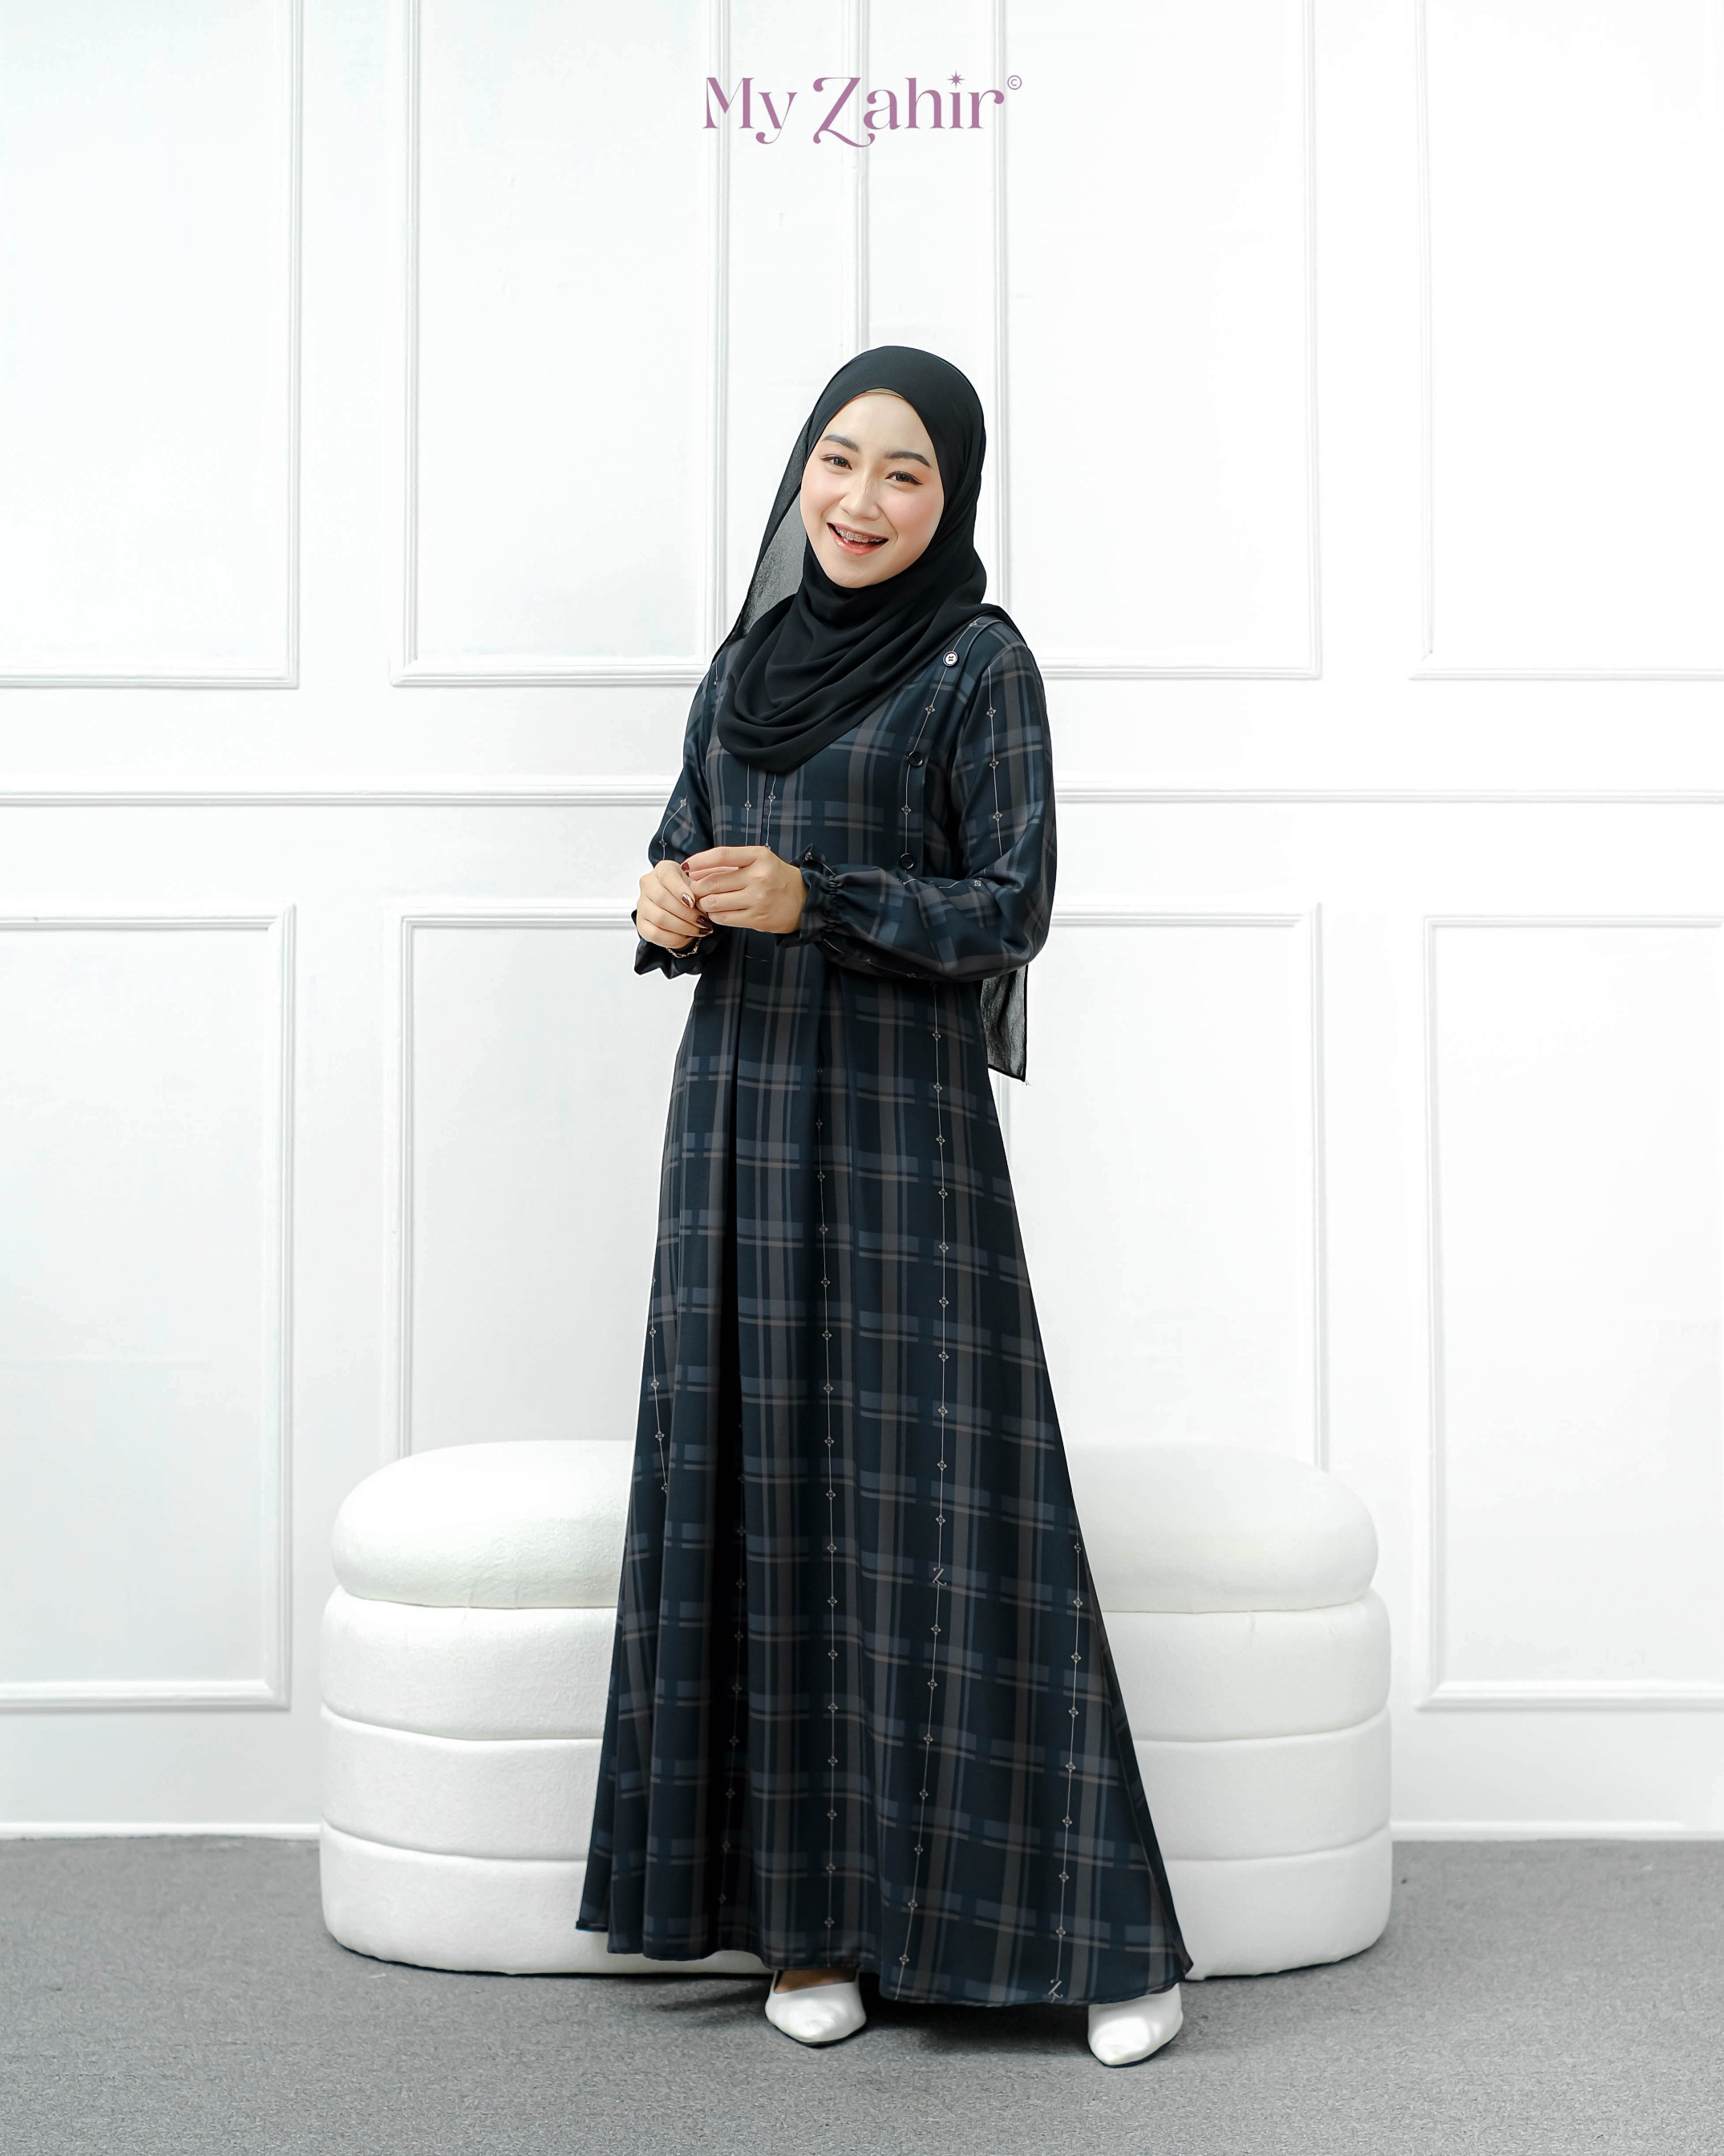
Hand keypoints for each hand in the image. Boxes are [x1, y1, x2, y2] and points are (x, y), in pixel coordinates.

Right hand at [636, 858, 710, 951]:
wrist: (681, 904)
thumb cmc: (690, 891)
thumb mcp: (698, 884)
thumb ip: (700, 889)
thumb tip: (703, 902)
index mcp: (663, 869)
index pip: (667, 876)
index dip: (680, 890)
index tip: (693, 902)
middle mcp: (648, 885)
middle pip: (662, 899)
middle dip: (686, 913)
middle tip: (703, 921)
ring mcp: (642, 905)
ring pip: (659, 918)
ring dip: (683, 927)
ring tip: (698, 930)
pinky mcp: (642, 924)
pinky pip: (655, 934)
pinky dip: (674, 938)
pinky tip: (686, 937)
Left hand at [683, 846, 806, 934]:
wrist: (804, 901)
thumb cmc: (776, 878)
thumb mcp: (758, 861)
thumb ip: (729, 864)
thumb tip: (695, 869)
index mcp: (759, 857)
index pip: (721, 855)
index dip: (699, 861)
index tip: (686, 866)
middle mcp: (759, 877)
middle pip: (713, 882)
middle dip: (697, 887)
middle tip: (693, 889)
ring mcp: (758, 899)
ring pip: (715, 902)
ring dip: (704, 903)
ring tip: (705, 901)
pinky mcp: (757, 919)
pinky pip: (724, 918)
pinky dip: (715, 915)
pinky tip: (717, 911)